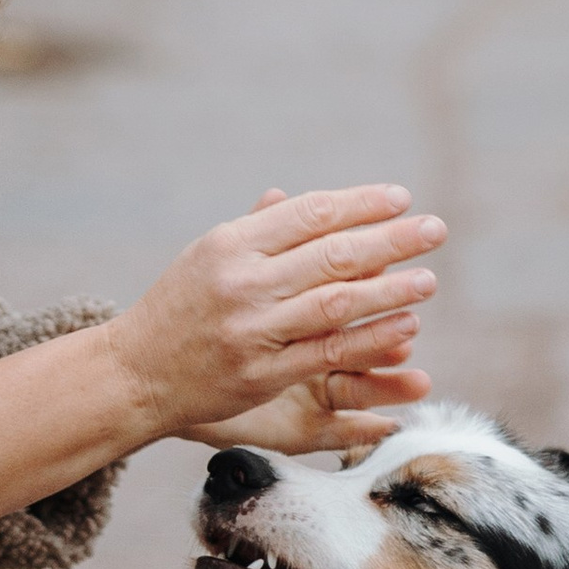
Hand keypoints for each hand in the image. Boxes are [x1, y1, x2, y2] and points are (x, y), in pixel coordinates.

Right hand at [108, 183, 441, 445]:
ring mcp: (252, 329)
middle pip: (331, 252)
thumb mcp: (207, 256)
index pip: (309, 212)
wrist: (133, 374)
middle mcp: (242, 281)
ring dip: (390, 288)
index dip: (360, 203)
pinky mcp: (261, 373)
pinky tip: (405, 325)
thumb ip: (255, 228)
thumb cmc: (177, 309)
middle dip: (391, 239)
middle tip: (436, 229)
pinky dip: (370, 338)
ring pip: (336, 302)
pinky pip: (328, 352)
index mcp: (230, 243)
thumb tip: (293, 193)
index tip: (401, 198)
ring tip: (429, 278)